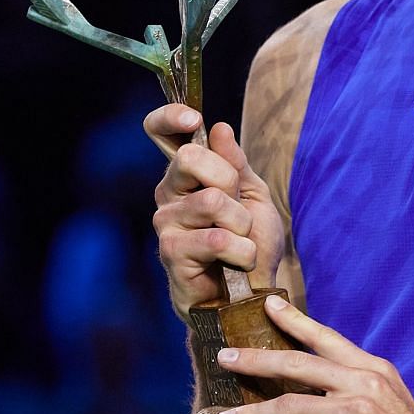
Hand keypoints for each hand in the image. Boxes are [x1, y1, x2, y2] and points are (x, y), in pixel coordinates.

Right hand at [145, 103, 285, 321]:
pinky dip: (242, 251)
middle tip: (239, 211)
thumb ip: (236, 164)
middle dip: (230, 182)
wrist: (251, 296)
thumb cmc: (250, 244)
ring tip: (241, 244)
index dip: (169, 117)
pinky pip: (217, 238)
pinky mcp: (171, 254)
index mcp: (185, 175)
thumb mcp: (253, 197)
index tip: (192, 118)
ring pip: (213, 200)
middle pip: (191, 158)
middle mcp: (168, 195)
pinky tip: (237, 263)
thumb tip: (219, 128)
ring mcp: (166, 224)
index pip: (160, 132)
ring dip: (243, 226)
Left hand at [219, 296, 413, 413]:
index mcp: (373, 369)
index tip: (268, 305)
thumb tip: (315, 392)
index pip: (327, 338)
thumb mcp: (389, 404)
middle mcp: (363, 384)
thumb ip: (356, 390)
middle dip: (256, 360)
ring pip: (289, 406)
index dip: (294, 320)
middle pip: (298, 364)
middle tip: (225, 358)